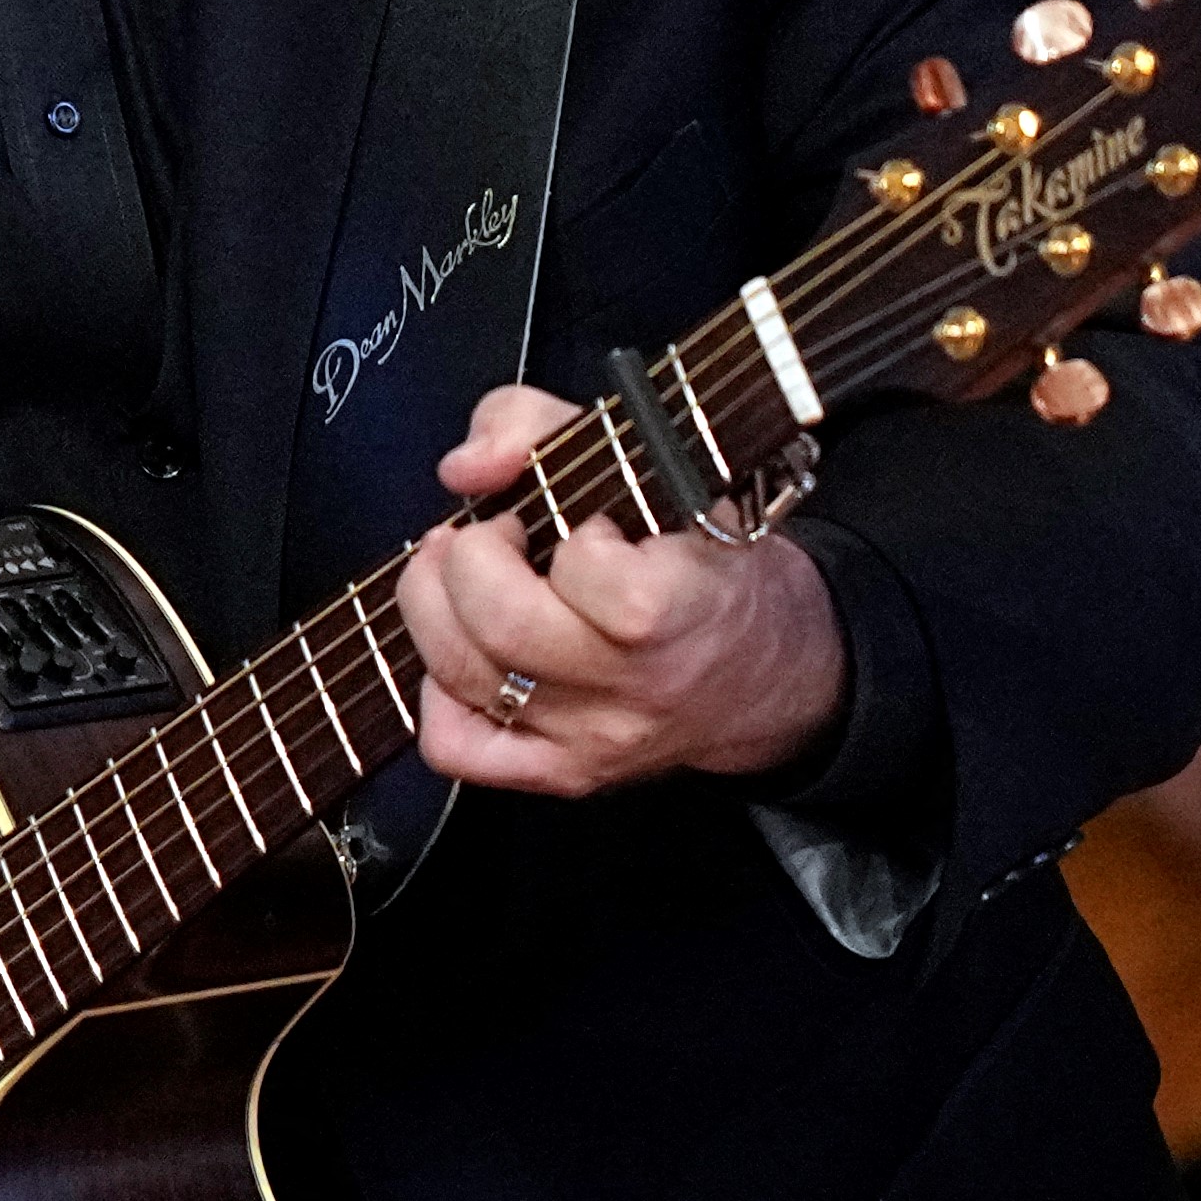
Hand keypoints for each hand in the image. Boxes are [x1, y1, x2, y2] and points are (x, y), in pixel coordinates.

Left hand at [397, 383, 845, 793]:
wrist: (764, 666)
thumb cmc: (696, 555)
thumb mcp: (645, 460)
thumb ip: (536, 426)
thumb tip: (465, 467)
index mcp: (681, 606)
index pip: (592, 570)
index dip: (571, 534)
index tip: (587, 525)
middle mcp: (637, 688)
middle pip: (502, 625)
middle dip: (469, 559)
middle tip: (495, 538)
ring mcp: (595, 740)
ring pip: (461, 676)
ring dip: (436, 607)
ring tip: (467, 578)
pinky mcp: (560, 774)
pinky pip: (455, 748)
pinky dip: (437, 693)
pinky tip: (469, 651)